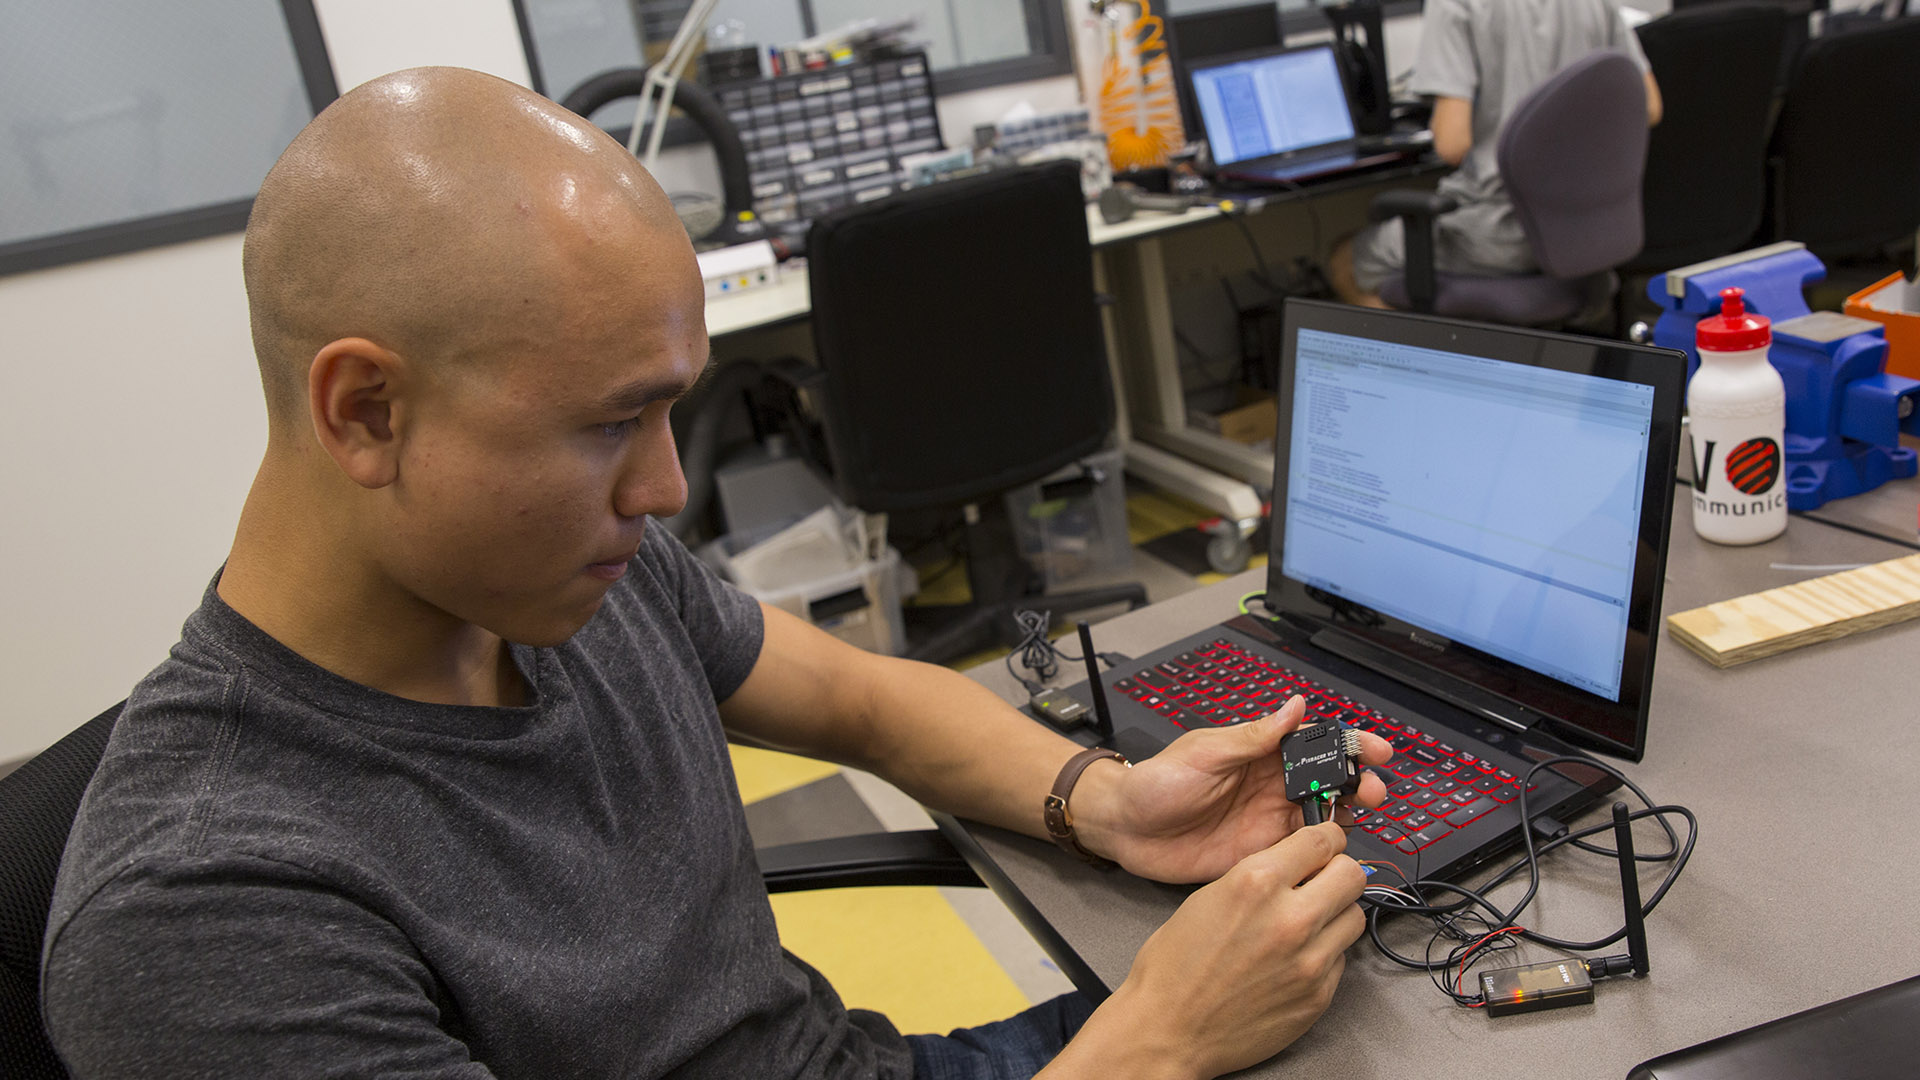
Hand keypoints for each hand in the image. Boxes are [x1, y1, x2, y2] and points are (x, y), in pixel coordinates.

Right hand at [1045, 823, 1368, 1079]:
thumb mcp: (1208, 897)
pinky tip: (1295, 959)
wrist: (1169, 1030)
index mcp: (1257, 883)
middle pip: (1352, 875)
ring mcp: (1310, 960)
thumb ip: (1258, 876)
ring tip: (1309, 923)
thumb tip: (1294, 865)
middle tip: (1323, 880)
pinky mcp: (1319, 995)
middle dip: (1339, 872)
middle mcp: (1290, 918)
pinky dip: (1324, 953)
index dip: (1326, 838)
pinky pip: (1340, 959)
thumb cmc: (1174, 967)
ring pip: (1354, 916)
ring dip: (1336, 914)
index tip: (1326, 842)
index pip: (1322, 840)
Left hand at [1076, 695, 1390, 883]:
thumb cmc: (1156, 782)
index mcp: (1259, 753)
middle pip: (1327, 782)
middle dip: (1358, 782)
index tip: (1376, 749)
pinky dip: (1323, 851)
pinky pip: (1301, 852)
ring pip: (1322, 817)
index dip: (1347, 745)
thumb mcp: (1205, 753)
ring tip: (1361, 815)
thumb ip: (1253, 736)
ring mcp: (1268, 821)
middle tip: (1373, 790)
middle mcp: (1269, 786)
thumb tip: (1295, 705)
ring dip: (1347, 815)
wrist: (1125, 829)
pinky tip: (1335, 851)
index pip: (1313, 744)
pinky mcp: (1260, 853)